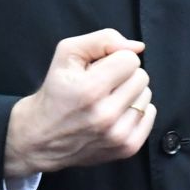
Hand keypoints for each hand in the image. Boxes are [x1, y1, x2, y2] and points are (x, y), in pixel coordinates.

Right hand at [3, 29, 154, 176]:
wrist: (40, 138)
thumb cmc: (55, 91)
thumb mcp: (67, 54)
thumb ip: (103, 40)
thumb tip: (137, 47)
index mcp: (89, 90)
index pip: (130, 60)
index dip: (115, 59)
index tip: (100, 69)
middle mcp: (105, 115)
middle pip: (142, 77)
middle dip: (123, 76)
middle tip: (102, 85)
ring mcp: (117, 135)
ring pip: (146, 96)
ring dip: (130, 94)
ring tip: (107, 100)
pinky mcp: (126, 148)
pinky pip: (149, 115)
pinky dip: (136, 111)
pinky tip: (116, 114)